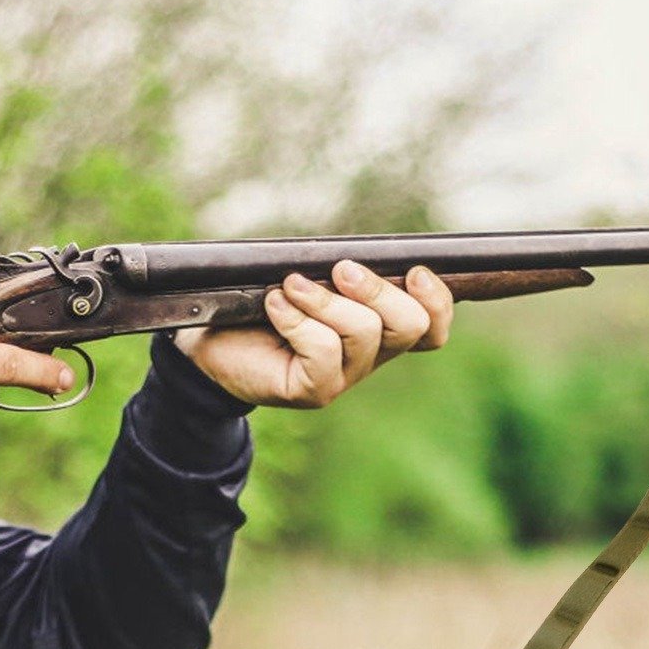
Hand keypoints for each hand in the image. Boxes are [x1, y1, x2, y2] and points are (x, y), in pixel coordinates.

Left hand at [171, 262, 453, 408]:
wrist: (210, 344)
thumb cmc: (259, 307)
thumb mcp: (306, 280)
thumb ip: (338, 272)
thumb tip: (356, 257)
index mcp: (377, 331)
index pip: (431, 328)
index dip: (437, 301)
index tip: (414, 272)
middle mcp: (368, 357)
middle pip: (410, 325)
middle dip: (380, 289)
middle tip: (342, 269)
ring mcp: (343, 378)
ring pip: (365, 332)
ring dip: (327, 300)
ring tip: (290, 285)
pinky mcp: (313, 391)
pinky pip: (323, 350)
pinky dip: (298, 319)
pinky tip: (274, 305)